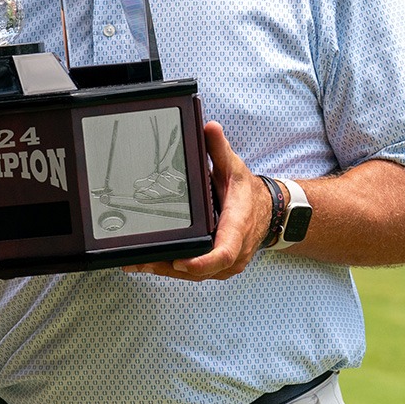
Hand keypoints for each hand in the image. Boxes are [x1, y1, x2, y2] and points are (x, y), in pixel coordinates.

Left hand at [124, 122, 270, 281]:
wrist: (268, 211)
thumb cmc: (248, 193)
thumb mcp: (235, 167)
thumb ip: (220, 149)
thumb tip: (210, 127)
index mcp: (237, 226)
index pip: (223, 252)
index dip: (203, 261)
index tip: (181, 262)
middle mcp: (234, 251)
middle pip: (201, 269)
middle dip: (169, 266)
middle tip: (140, 261)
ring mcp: (227, 264)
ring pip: (195, 276)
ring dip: (165, 271)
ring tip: (137, 264)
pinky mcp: (219, 268)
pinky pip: (195, 275)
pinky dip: (172, 270)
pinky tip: (150, 265)